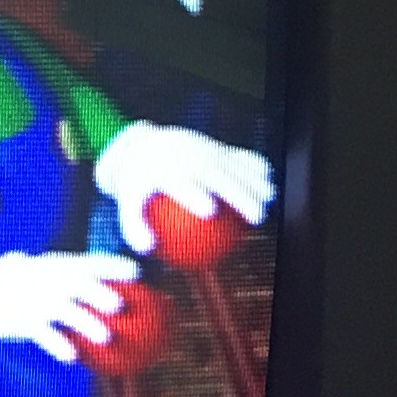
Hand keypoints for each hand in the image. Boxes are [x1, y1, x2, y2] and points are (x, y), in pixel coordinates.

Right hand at [0, 247, 137, 366]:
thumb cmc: (39, 284)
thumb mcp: (59, 273)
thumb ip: (89, 282)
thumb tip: (131, 301)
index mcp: (64, 266)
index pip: (91, 262)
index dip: (113, 265)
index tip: (136, 273)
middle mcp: (52, 280)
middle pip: (77, 284)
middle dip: (98, 292)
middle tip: (120, 305)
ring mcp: (38, 300)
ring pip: (65, 311)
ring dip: (86, 323)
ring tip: (106, 338)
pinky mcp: (25, 320)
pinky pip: (44, 334)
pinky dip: (58, 344)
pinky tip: (73, 358)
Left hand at [93, 122, 275, 250]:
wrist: (146, 146)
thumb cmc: (138, 185)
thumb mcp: (127, 203)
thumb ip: (132, 227)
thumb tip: (146, 250)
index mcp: (166, 169)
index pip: (182, 183)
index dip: (194, 194)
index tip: (210, 212)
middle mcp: (188, 157)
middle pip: (218, 176)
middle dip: (239, 192)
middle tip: (256, 216)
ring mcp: (205, 148)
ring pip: (235, 165)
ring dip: (255, 180)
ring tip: (270, 200)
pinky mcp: (216, 146)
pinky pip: (240, 156)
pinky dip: (255, 166)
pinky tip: (268, 183)